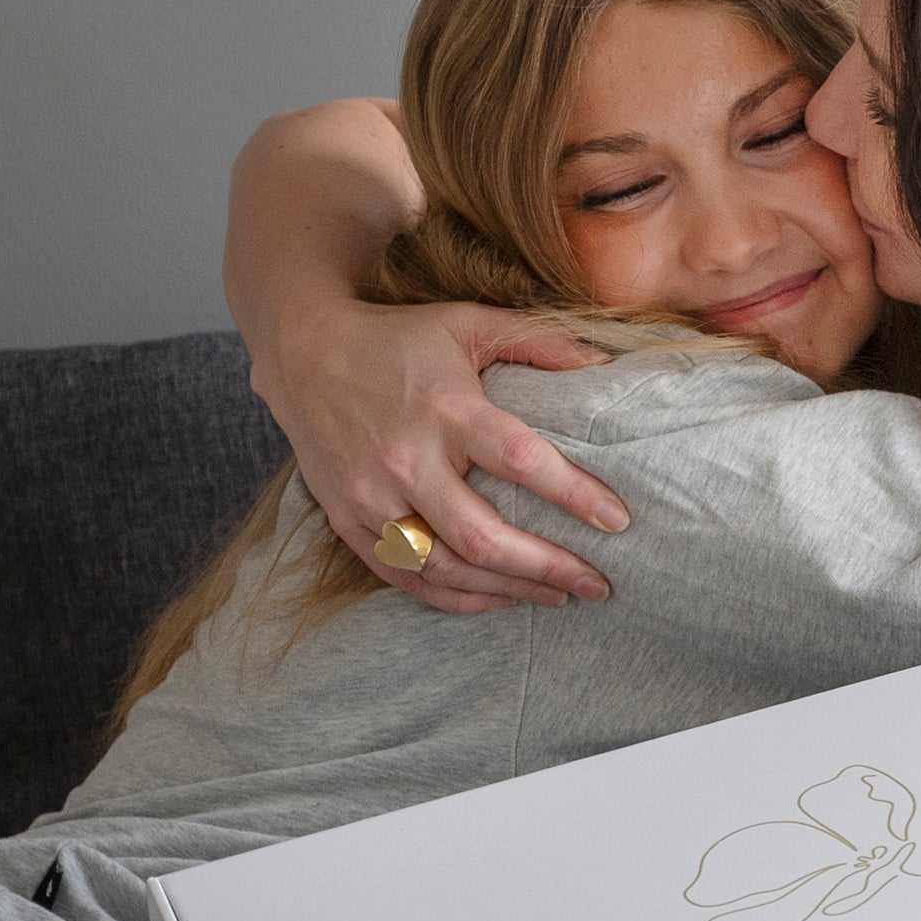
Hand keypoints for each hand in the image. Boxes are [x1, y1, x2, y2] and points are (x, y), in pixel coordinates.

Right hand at [254, 295, 629, 612]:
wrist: (302, 353)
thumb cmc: (398, 339)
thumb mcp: (468, 322)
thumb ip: (539, 341)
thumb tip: (605, 366)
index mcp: (445, 408)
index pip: (519, 461)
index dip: (574, 495)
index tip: (618, 521)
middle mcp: (406, 458)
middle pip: (484, 536)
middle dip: (549, 566)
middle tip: (599, 584)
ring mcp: (373, 496)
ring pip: (447, 568)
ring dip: (511, 590)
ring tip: (560, 596)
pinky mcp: (349, 522)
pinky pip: (409, 578)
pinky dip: (459, 598)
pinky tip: (501, 598)